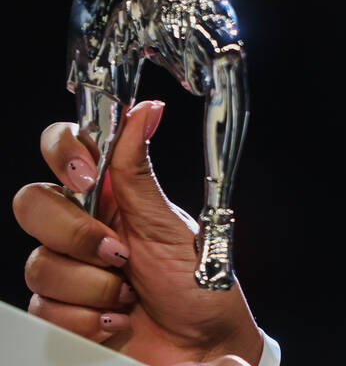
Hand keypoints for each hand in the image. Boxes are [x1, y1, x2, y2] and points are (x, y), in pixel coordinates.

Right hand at [12, 101, 263, 365]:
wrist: (203, 345)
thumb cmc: (200, 283)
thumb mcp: (170, 223)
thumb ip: (140, 172)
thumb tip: (143, 112)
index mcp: (112, 194)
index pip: (65, 149)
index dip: (62, 153)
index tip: (86, 176)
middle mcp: (84, 226)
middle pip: (33, 205)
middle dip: (76, 233)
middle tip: (119, 253)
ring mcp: (70, 269)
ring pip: (40, 263)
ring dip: (94, 285)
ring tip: (129, 293)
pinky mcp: (62, 311)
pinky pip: (46, 307)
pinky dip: (88, 317)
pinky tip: (117, 319)